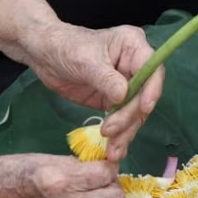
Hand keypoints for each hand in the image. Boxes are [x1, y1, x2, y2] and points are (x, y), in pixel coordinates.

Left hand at [25, 23, 163, 160]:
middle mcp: (135, 66)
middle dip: (129, 118)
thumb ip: (106, 78)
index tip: (143, 109)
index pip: (152, 70)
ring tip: (112, 150)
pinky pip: (123, 120)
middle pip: (144, 96)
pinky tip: (113, 150)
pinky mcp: (115, 101)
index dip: (151, 90)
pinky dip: (118, 135)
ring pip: (135, 113)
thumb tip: (123, 96)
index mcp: (133, 46)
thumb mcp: (85, 60)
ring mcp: (126, 85)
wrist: (45, 56)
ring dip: (125, 132)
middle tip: (110, 132)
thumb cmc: (65, 47)